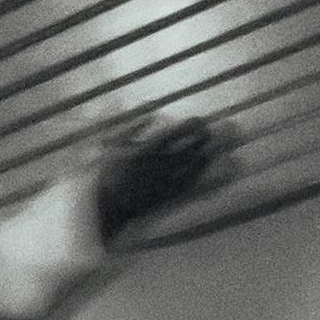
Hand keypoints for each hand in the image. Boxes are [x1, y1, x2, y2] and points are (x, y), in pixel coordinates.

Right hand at [88, 115, 229, 240]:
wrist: (110, 202)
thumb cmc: (110, 172)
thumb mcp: (114, 146)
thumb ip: (132, 129)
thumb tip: (150, 116)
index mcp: (148, 150)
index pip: (176, 134)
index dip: (190, 125)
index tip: (198, 119)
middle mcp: (162, 163)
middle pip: (189, 147)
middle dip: (202, 137)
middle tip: (208, 130)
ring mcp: (169, 178)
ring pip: (193, 163)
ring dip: (204, 152)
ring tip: (210, 145)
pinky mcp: (171, 192)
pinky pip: (191, 179)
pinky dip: (200, 169)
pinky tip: (203, 163)